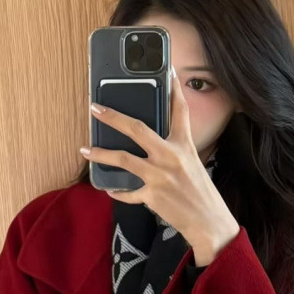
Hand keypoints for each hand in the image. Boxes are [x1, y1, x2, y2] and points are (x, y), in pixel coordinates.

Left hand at [80, 67, 239, 265]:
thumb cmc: (200, 193)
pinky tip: (108, 188)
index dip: (173, 89)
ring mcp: (159, 176)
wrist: (208, 222)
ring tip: (85, 150)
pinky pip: (127, 192)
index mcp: (184, 145)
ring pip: (123, 159)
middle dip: (113, 117)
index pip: (179, 111)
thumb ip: (173, 152)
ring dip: (101, 154)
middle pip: (138, 129)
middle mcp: (171, 157)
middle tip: (95, 108)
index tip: (166, 71)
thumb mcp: (192, 165)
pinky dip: (117, 191)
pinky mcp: (151, 196)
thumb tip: (150, 144)